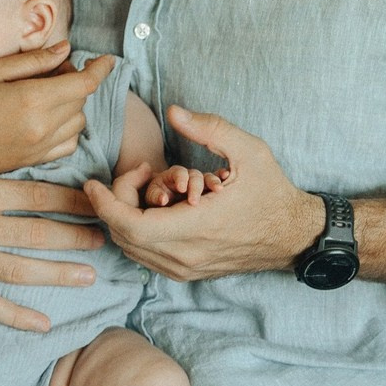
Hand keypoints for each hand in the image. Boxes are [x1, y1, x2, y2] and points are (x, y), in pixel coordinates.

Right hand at [0, 42, 117, 180]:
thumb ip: (32, 60)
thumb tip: (65, 50)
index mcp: (32, 100)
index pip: (84, 82)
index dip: (101, 68)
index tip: (108, 59)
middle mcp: (41, 127)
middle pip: (82, 101)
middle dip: (77, 80)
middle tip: (53, 68)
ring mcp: (38, 148)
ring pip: (78, 123)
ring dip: (74, 105)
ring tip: (48, 93)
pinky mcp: (32, 162)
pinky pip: (67, 145)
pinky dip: (68, 129)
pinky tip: (48, 118)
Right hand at [0, 175, 106, 331]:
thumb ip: (4, 172)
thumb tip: (53, 172)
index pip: (40, 196)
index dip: (75, 202)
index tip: (99, 207)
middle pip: (37, 234)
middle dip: (76, 238)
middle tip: (103, 241)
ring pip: (20, 270)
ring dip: (59, 274)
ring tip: (89, 276)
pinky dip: (17, 317)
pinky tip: (44, 324)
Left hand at [88, 106, 320, 280]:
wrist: (294, 235)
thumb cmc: (272, 192)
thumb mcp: (248, 151)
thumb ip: (209, 128)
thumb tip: (174, 111)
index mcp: (197, 227)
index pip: (131, 225)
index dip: (105, 203)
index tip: (92, 183)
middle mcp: (186, 256)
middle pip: (124, 237)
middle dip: (115, 203)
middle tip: (135, 174)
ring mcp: (186, 270)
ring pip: (131, 250)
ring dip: (124, 219)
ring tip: (144, 187)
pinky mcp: (188, 274)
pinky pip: (146, 257)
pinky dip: (136, 233)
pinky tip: (153, 207)